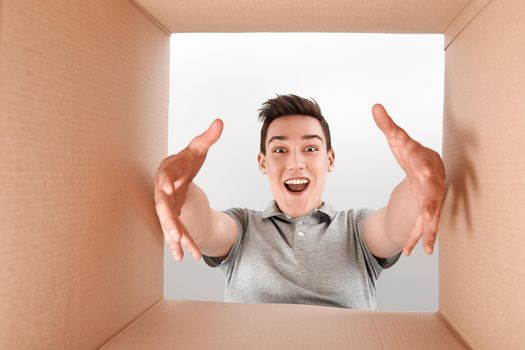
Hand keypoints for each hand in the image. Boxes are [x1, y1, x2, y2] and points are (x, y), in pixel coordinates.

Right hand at [153, 119, 223, 260]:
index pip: (165, 176)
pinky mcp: (172, 217)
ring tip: (180, 252)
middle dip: (167, 219)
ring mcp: (166, 206)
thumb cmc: (185, 161)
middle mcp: (163, 191)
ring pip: (168, 224)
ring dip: (174, 237)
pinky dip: (180, 244)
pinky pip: (176, 231)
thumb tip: (220, 122)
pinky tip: (186, 257)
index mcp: (167, 171)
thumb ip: (207, 138)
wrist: (177, 174)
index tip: (169, 186)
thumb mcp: (197, 149)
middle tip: (173, 231)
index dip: (166, 181)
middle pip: (162, 206)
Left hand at [372, 104, 445, 255]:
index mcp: (426, 166)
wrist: (429, 167)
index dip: (427, 169)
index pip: (426, 166)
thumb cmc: (413, 153)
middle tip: (428, 218)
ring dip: (427, 233)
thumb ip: (388, 125)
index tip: (426, 171)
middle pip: (434, 198)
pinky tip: (410, 252)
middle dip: (431, 209)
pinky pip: (422, 227)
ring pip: (431, 219)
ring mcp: (431, 201)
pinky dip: (417, 239)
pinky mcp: (426, 212)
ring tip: (422, 249)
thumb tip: (375, 106)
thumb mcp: (399, 139)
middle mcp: (432, 186)